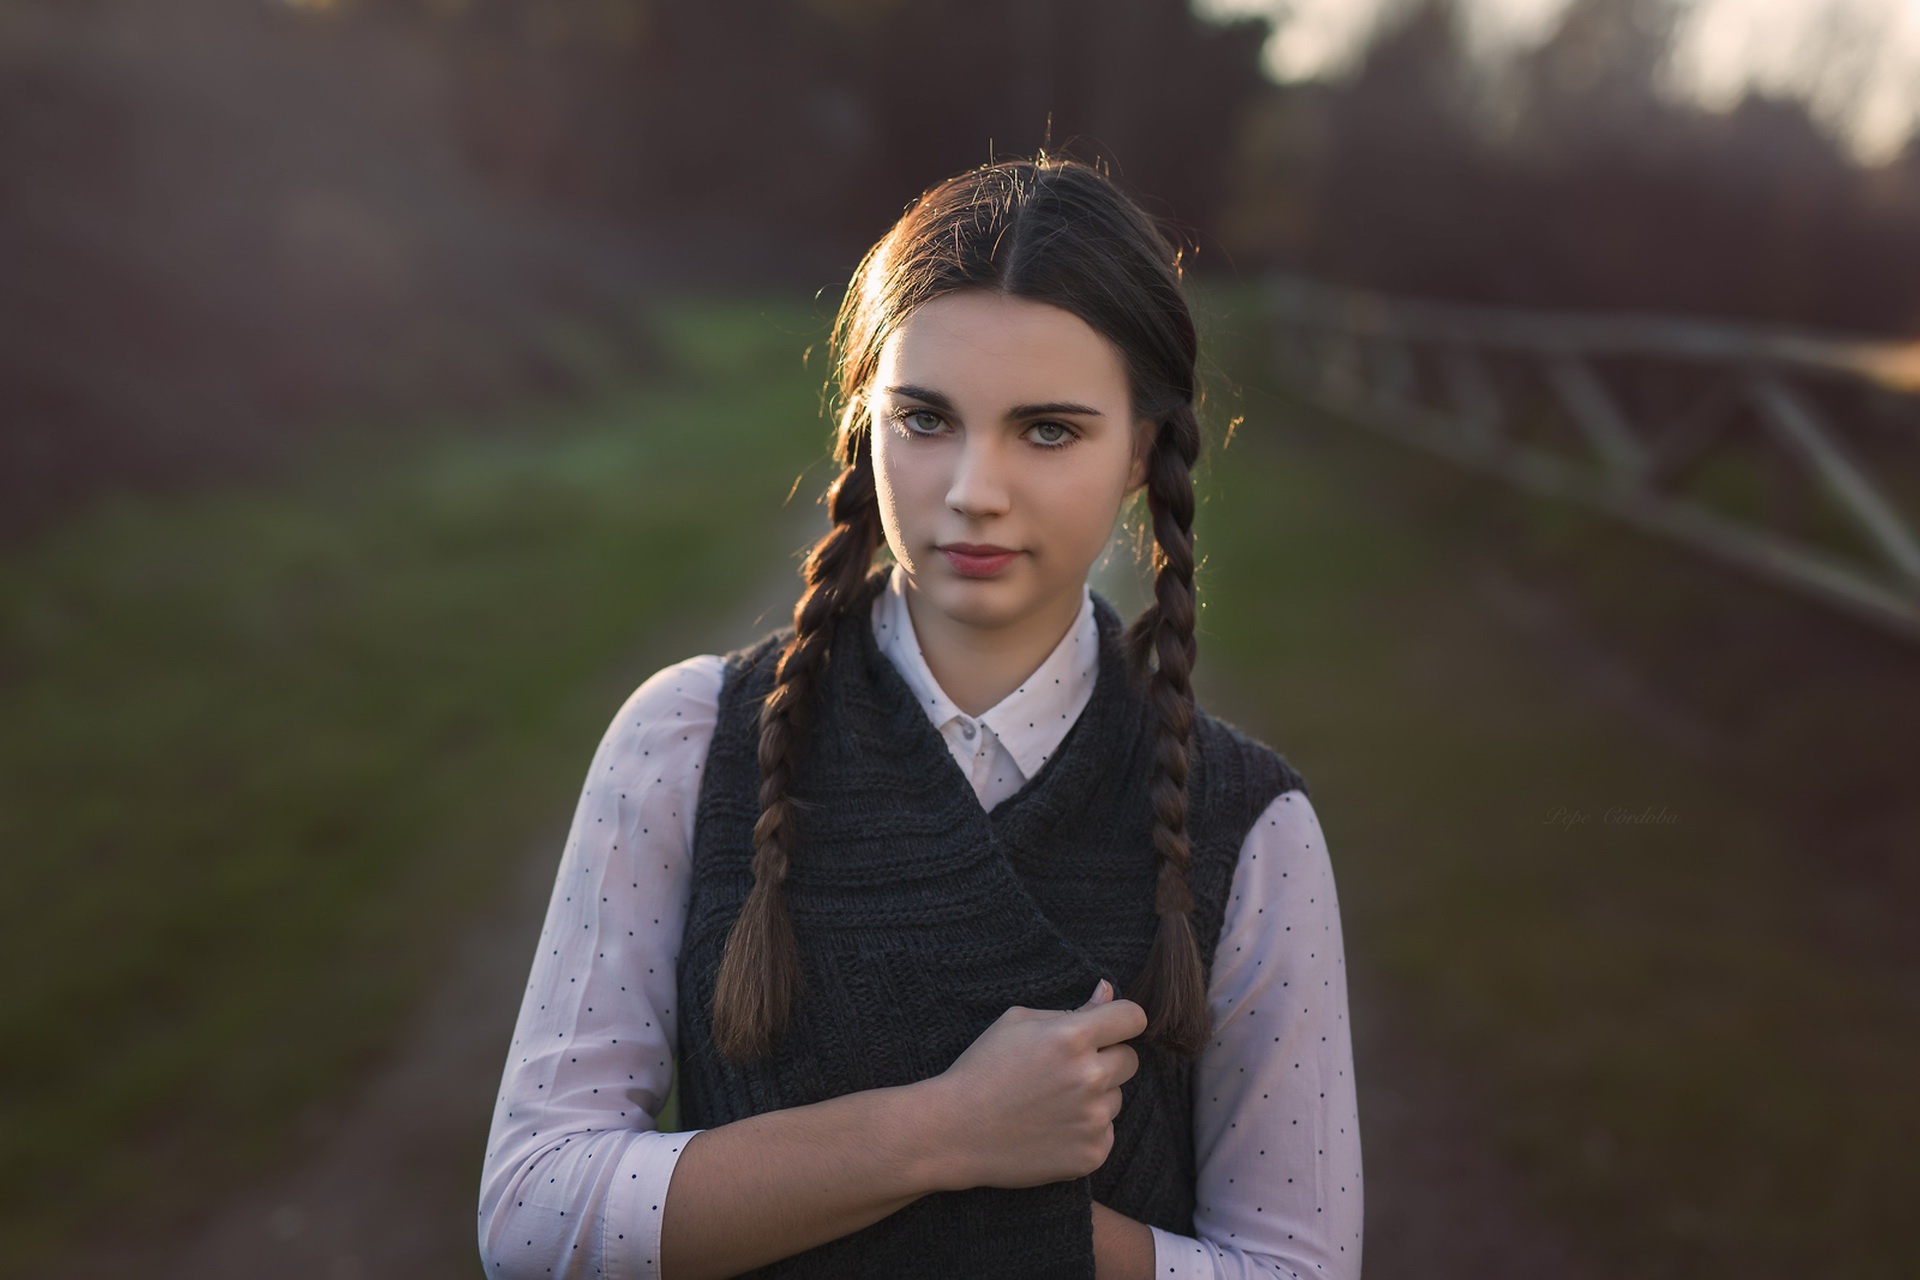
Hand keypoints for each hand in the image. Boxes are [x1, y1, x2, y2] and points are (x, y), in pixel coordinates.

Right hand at [920, 979, 1146, 1191]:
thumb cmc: (983, 1069)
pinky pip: (1105, 1133)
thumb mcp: (1017, 1023)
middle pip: (1130, 1059)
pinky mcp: (1092, 1154)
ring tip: (1050, 1103)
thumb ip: (1072, 1008)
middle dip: (1106, 1059)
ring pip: (1116, 1099)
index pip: (1133, 1017)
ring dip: (1094, 1098)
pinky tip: (1050, 1130)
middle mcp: (1089, 1077)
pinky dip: (1085, 1131)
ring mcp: (1093, 1120)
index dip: (1122, 1020)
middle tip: (1067, 1071)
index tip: (1110, 1028)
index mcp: (1072, 1037)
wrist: (955, 1132)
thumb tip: (1108, 991)